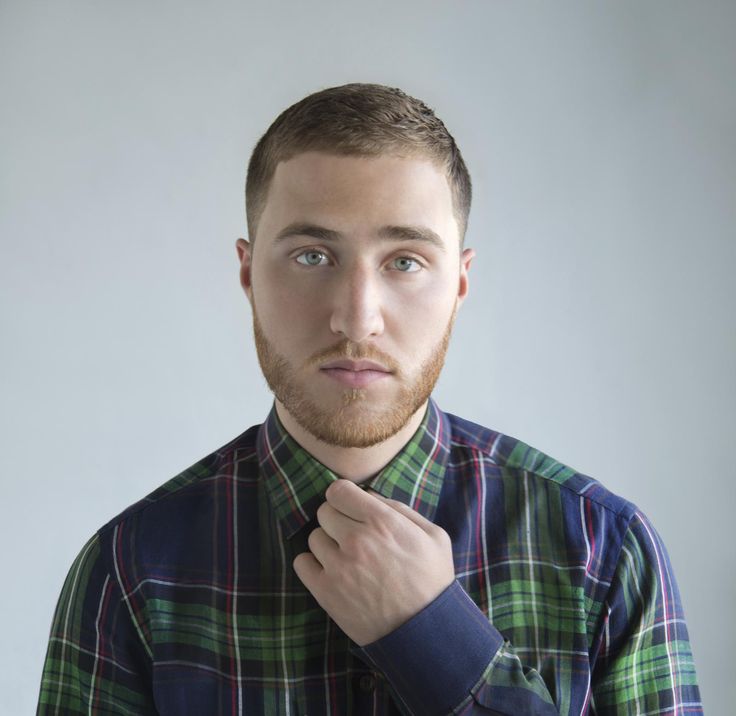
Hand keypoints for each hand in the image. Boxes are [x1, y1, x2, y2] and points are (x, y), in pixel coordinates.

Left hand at [292, 479, 454, 645]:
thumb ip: (400, 509)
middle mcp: (356, 539)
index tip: (350, 506)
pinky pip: (301, 563)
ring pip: (313, 537)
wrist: (425, 632)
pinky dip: (312, 564)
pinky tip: (331, 570)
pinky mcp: (325, 591)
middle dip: (337, 519)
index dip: (343, 496)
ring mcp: (338, 565)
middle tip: (352, 534)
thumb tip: (369, 496)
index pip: (338, 490)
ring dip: (327, 543)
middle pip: (324, 511)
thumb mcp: (433, 535)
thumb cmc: (432, 581)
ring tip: (346, 557)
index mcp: (382, 521)